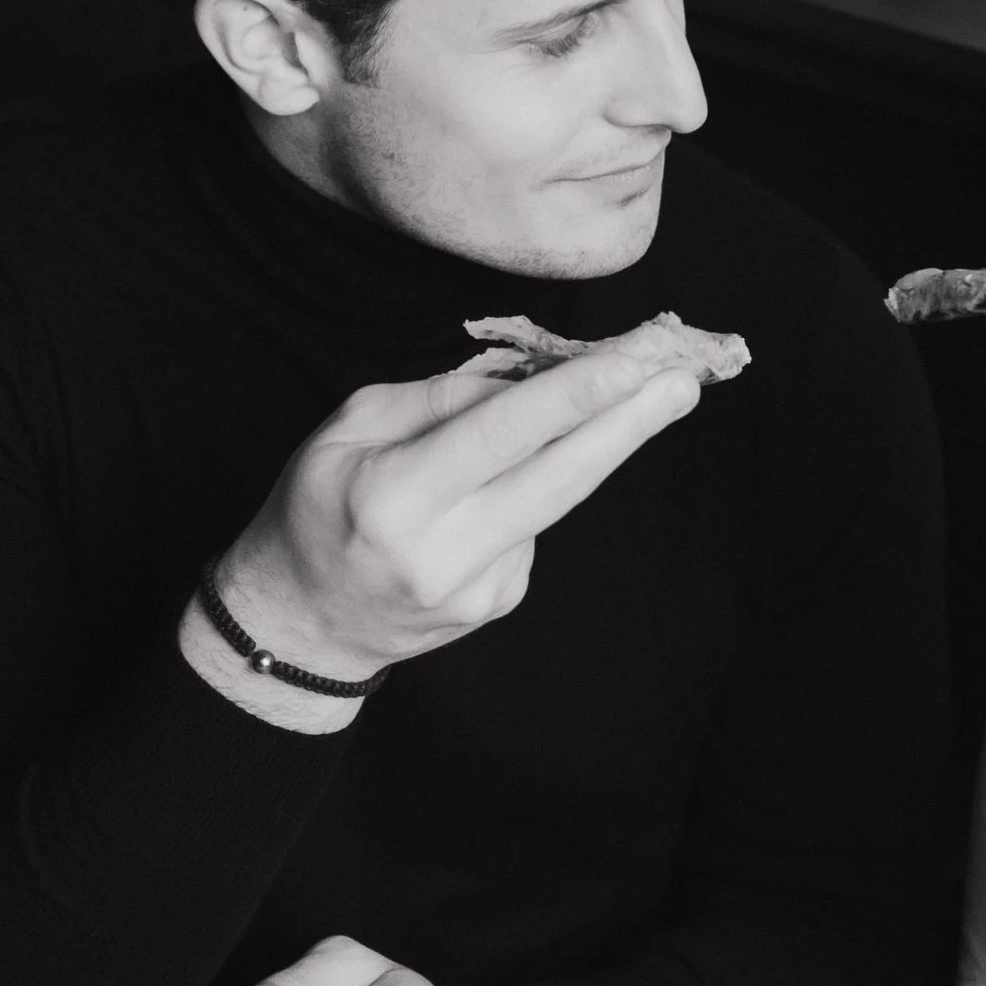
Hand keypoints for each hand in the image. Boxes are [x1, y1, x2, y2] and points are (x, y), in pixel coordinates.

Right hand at [214, 348, 700, 682]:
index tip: (635, 361)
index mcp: (395, 497)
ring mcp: (480, 588)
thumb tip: (528, 380)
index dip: (576, 396)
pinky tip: (495, 489)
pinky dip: (532, 487)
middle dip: (630, 423)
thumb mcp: (350, 429)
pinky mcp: (501, 602)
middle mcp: (443, 552)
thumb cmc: (318, 508)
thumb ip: (440, 399)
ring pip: (556, 497)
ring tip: (642, 392)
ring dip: (597, 442)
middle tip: (684, 378)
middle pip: (559, 479)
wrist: (300, 623)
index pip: (504, 436)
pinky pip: (534, 523)